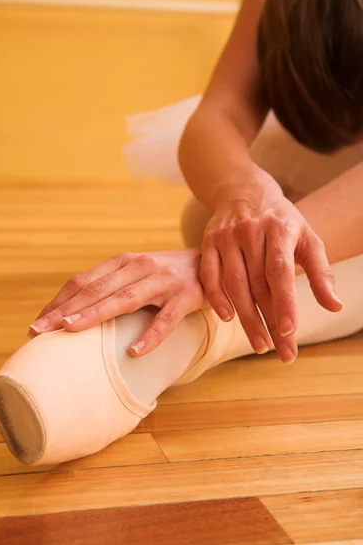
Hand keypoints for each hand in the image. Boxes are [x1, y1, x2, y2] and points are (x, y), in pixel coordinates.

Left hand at [29, 249, 206, 355]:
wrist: (211, 261)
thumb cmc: (165, 274)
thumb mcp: (136, 272)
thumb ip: (111, 284)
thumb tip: (72, 311)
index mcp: (124, 262)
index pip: (84, 280)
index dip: (59, 301)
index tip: (38, 323)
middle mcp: (140, 267)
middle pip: (97, 289)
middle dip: (66, 310)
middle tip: (40, 331)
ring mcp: (163, 281)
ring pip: (125, 299)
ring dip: (96, 315)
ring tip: (71, 330)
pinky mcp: (185, 297)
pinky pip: (166, 319)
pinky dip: (150, 336)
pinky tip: (134, 352)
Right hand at [200, 167, 342, 363]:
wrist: (244, 191)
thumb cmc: (282, 221)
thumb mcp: (308, 238)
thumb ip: (320, 272)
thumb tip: (335, 305)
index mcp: (278, 228)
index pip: (279, 270)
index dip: (284, 301)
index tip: (289, 330)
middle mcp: (250, 231)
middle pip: (258, 284)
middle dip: (269, 321)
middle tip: (282, 352)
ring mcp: (226, 236)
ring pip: (234, 283)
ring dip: (246, 318)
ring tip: (260, 345)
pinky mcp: (208, 241)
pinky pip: (209, 274)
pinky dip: (216, 297)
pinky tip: (227, 318)